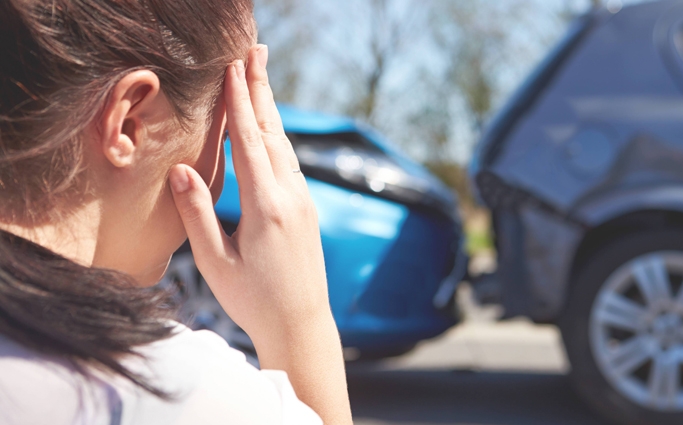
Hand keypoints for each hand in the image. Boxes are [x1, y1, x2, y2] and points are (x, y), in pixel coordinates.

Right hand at [168, 46, 327, 335]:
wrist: (302, 324)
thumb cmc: (253, 300)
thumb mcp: (215, 262)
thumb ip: (198, 213)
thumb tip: (180, 168)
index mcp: (266, 207)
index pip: (250, 142)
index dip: (239, 102)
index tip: (232, 67)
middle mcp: (291, 197)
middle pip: (273, 132)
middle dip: (261, 89)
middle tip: (256, 50)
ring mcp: (304, 202)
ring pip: (285, 145)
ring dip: (270, 109)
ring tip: (260, 77)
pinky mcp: (307, 210)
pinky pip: (291, 163)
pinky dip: (277, 137)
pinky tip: (270, 128)